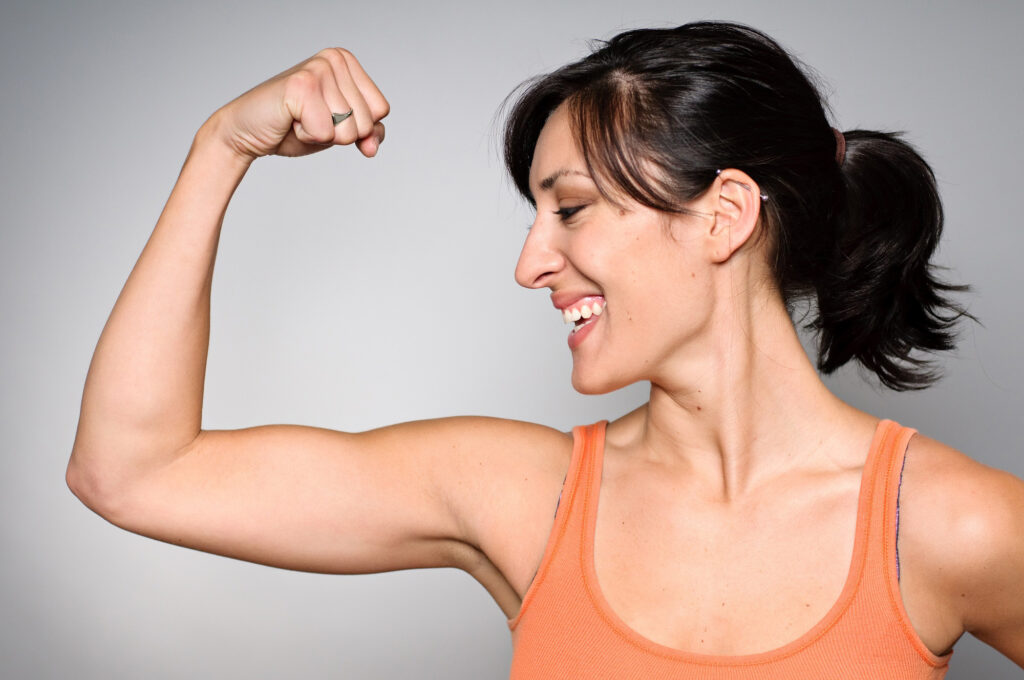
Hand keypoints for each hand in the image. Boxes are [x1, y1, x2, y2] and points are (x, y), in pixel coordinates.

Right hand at [206, 48, 388, 160]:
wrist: (247, 132)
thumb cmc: (293, 126)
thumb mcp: (339, 130)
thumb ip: (367, 134)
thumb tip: (372, 146)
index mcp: (347, 61)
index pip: (381, 110)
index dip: (357, 126)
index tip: (327, 116)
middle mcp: (334, 58)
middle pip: (367, 122)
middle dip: (338, 133)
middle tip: (309, 119)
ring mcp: (318, 69)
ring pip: (348, 130)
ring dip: (322, 135)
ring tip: (299, 119)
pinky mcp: (301, 86)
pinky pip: (325, 134)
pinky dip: (307, 136)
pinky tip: (290, 121)